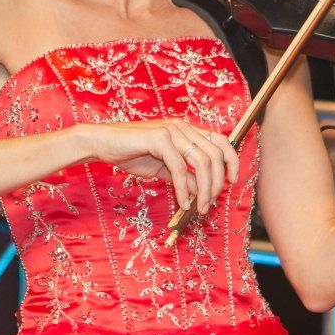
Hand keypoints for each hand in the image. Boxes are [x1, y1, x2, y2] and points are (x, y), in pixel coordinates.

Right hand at [80, 119, 239, 215]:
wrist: (102, 143)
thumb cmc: (131, 153)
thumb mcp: (164, 168)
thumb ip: (185, 176)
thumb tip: (203, 191)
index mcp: (186, 129)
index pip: (222, 141)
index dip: (232, 161)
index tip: (231, 182)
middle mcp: (182, 126)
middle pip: (216, 154)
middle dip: (216, 183)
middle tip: (208, 204)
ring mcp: (172, 130)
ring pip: (202, 161)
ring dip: (204, 189)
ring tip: (198, 207)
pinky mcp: (159, 138)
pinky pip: (179, 167)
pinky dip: (183, 188)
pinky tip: (182, 201)